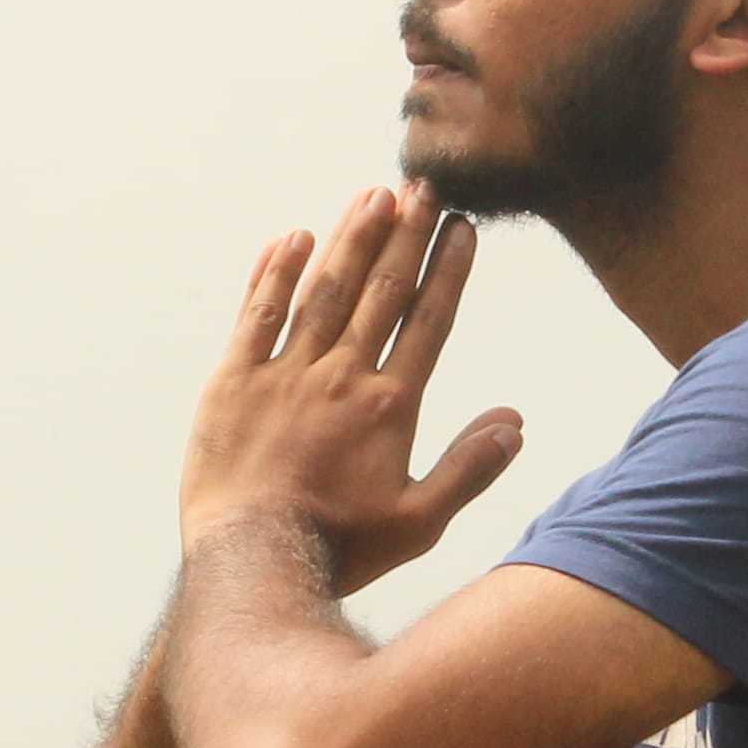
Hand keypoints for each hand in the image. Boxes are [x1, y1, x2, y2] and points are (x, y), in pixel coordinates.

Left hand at [178, 182, 525, 595]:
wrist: (253, 560)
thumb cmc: (340, 548)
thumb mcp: (419, 521)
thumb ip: (469, 468)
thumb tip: (514, 423)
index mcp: (388, 406)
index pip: (427, 322)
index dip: (446, 270)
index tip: (461, 227)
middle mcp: (340, 376)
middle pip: (380, 291)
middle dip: (405, 235)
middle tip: (423, 187)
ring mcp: (283, 374)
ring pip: (323, 290)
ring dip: (350, 238)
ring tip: (373, 195)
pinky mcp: (233, 382)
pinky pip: (257, 315)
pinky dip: (274, 273)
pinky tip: (291, 237)